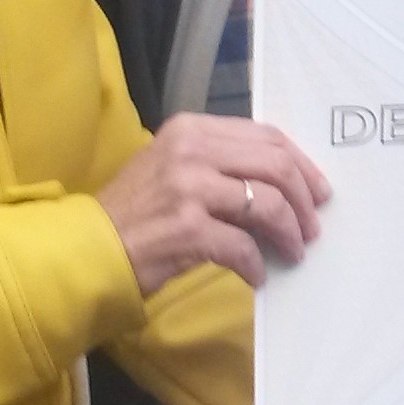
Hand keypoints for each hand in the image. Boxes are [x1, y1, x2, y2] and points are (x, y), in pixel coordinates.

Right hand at [96, 113, 331, 294]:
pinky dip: (257, 264)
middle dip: (304, 199)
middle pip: (275, 166)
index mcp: (192, 129)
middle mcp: (191, 150)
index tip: (317, 190)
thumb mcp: (174, 167)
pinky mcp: (187, 229)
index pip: (265, 136)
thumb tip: (283, 181)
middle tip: (312, 227)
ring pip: (268, 203)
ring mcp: (189, 188)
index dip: (301, 163)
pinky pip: (243, 245)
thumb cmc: (134, 213)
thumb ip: (221, 163)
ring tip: (293, 251)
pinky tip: (257, 275)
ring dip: (289, 232)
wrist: (86, 249)